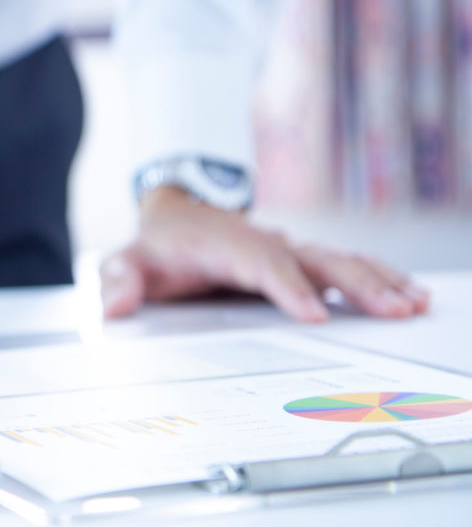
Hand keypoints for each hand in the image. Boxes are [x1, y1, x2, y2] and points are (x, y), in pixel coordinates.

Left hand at [100, 186, 429, 321]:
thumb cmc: (157, 244)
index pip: (260, 265)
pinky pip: (343, 264)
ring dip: (376, 280)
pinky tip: (407, 293)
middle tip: (391, 309)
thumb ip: (118, 281)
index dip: (288, 287)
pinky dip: (377, 276)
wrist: (174, 214)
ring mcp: (284, 249)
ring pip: (337, 259)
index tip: (315, 312)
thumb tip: (114, 307)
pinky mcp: (298, 259)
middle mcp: (262, 243)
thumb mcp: (127, 260)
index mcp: (224, 245)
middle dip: (353, 284)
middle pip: (312, 260)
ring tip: (412, 302)